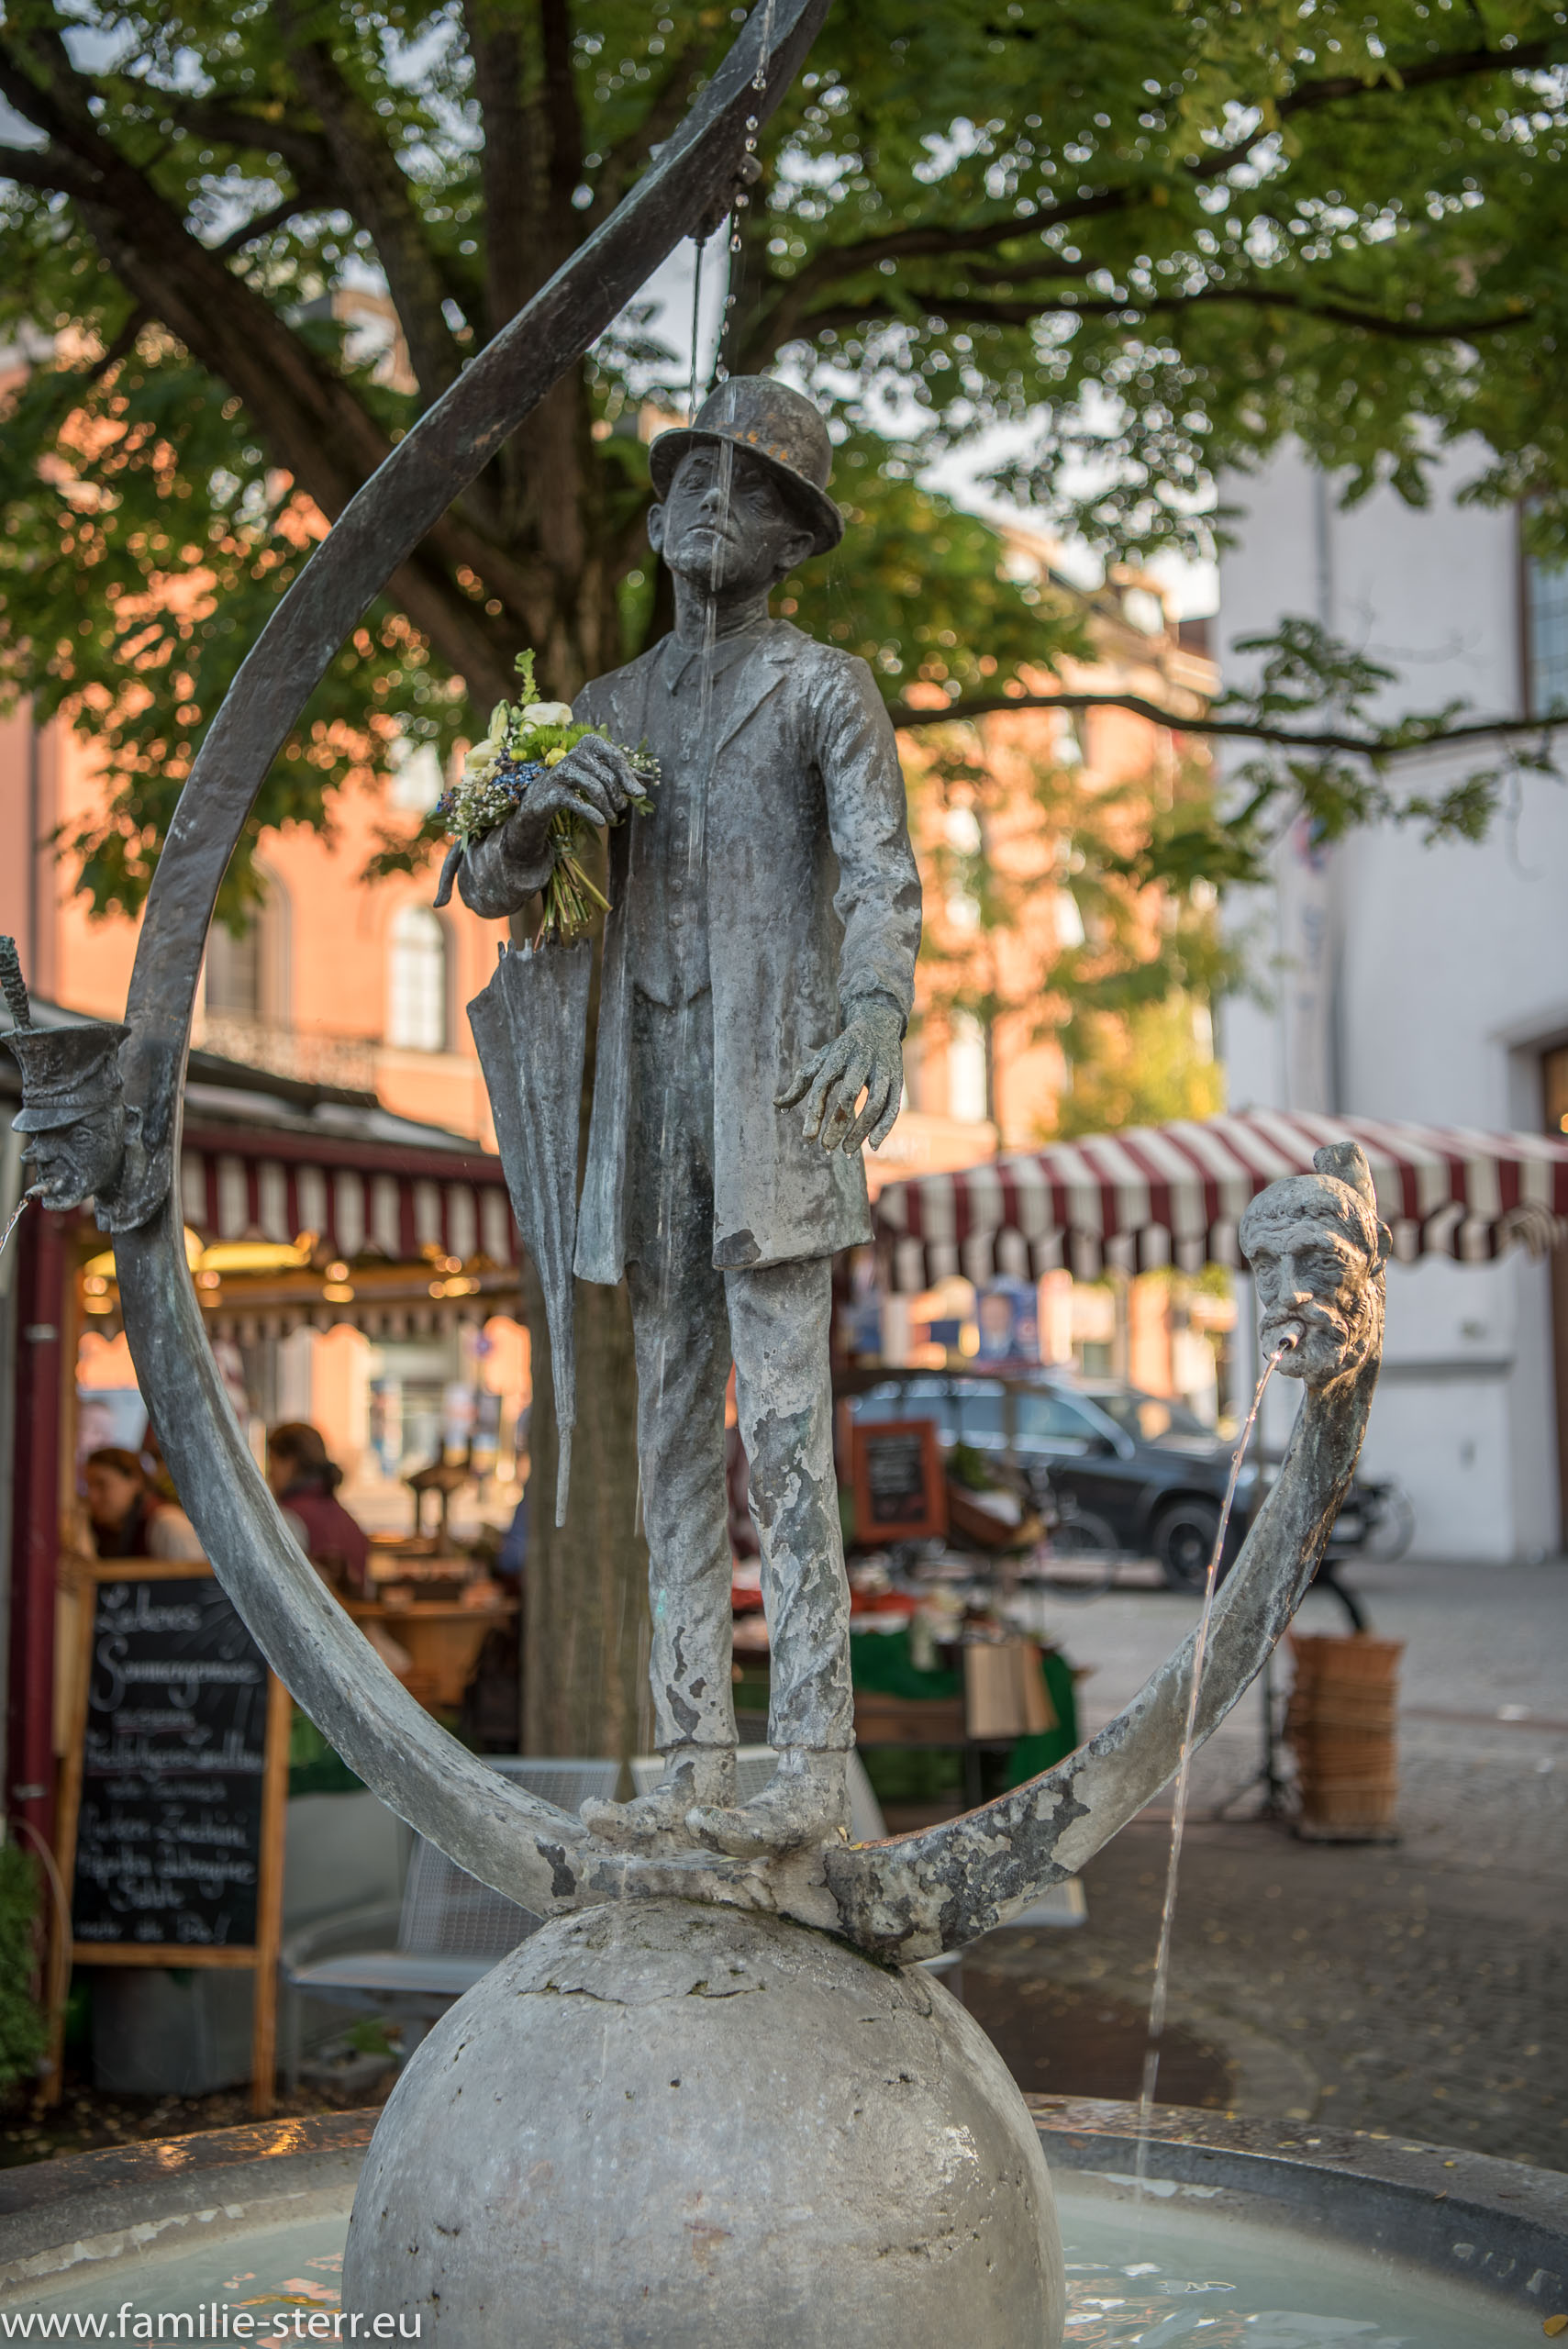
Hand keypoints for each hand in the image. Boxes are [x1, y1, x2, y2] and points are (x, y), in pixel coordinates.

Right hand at [501, 736, 641, 854]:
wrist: (543, 798)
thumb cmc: (578, 783)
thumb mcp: (602, 775)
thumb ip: (624, 777)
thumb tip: (648, 783)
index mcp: (589, 744)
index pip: (616, 758)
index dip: (629, 777)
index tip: (638, 794)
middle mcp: (575, 753)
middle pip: (608, 776)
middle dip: (618, 796)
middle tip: (620, 808)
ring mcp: (562, 771)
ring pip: (595, 788)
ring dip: (608, 807)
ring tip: (613, 817)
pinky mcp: (554, 791)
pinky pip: (579, 802)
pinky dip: (593, 814)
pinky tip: (602, 822)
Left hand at [776, 999, 903, 1155]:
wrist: (878, 1023)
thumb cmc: (843, 1050)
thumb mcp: (821, 1061)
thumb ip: (800, 1084)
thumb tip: (777, 1105)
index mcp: (836, 1057)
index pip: (821, 1086)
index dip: (814, 1113)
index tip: (808, 1138)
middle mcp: (860, 1062)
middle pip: (849, 1096)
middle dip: (837, 1125)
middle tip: (826, 1148)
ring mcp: (881, 1070)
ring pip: (875, 1104)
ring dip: (861, 1131)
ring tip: (847, 1151)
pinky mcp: (897, 1079)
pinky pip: (893, 1107)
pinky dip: (884, 1128)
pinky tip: (873, 1146)